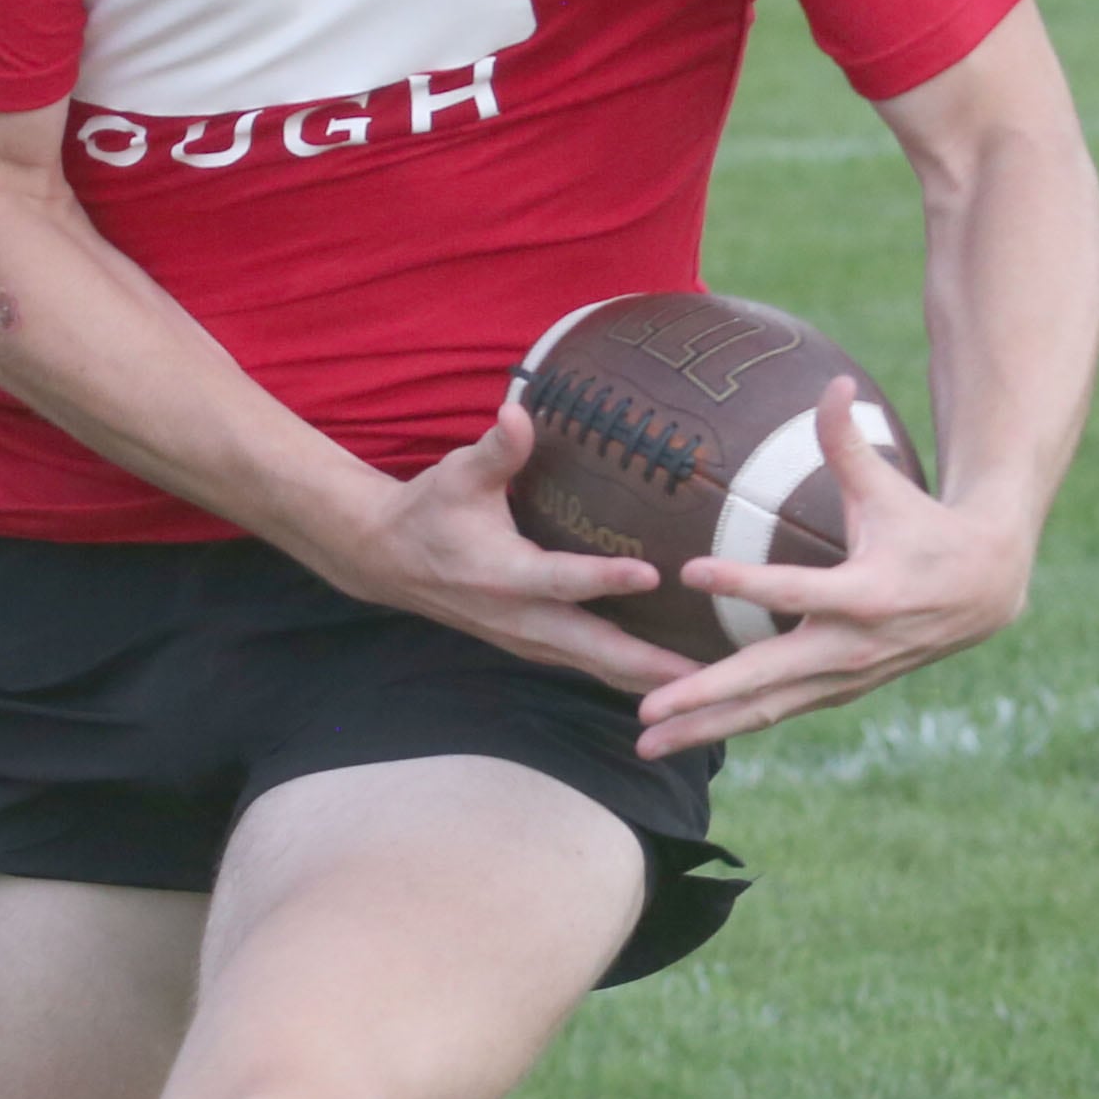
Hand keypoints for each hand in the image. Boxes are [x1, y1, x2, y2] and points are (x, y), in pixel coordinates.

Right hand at [324, 405, 699, 696]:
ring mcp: (527, 640)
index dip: (605, 577)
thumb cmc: (430, 509)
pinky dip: (628, 677)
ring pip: (596, 668)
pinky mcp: (533, 646)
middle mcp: (518, 617)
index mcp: (502, 573)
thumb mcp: (456, 475)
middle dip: (651, 665)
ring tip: (710, 687)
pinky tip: (671, 677)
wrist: (388, 560)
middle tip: (710, 674)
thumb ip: (494, 449)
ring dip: (649, 679)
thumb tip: (518, 411)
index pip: (561, 578)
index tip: (652, 573)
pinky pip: (588, 667)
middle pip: (594, 648)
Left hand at [634, 379, 1034, 757]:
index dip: (743, 582)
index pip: (794, 589)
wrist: (987, 589)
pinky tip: (684, 733)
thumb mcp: (890, 487)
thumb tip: (834, 380)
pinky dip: (733, 724)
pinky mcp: (841, 689)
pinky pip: (780, 710)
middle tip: (645, 710)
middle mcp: (853, 646)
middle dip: (704, 696)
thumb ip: (848, 441)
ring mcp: (846, 676)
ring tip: (645, 743)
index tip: (690, 571)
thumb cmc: (925, 527)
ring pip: (768, 710)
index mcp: (865, 594)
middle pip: (768, 678)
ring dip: (706, 727)